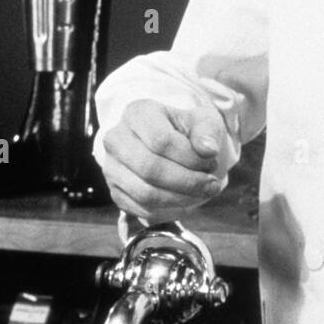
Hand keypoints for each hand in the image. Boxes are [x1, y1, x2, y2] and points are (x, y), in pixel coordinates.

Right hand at [98, 99, 229, 220]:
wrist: (170, 144)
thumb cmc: (187, 130)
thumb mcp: (203, 121)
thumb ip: (207, 132)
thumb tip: (208, 150)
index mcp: (137, 113)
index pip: (162, 141)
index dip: (191, 158)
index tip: (211, 162)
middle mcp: (116, 139)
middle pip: (150, 169)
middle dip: (188, 182)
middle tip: (211, 184)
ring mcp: (111, 167)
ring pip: (145, 193)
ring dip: (181, 198)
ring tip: (202, 192)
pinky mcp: (115, 191)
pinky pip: (141, 208)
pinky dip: (168, 209)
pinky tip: (186, 199)